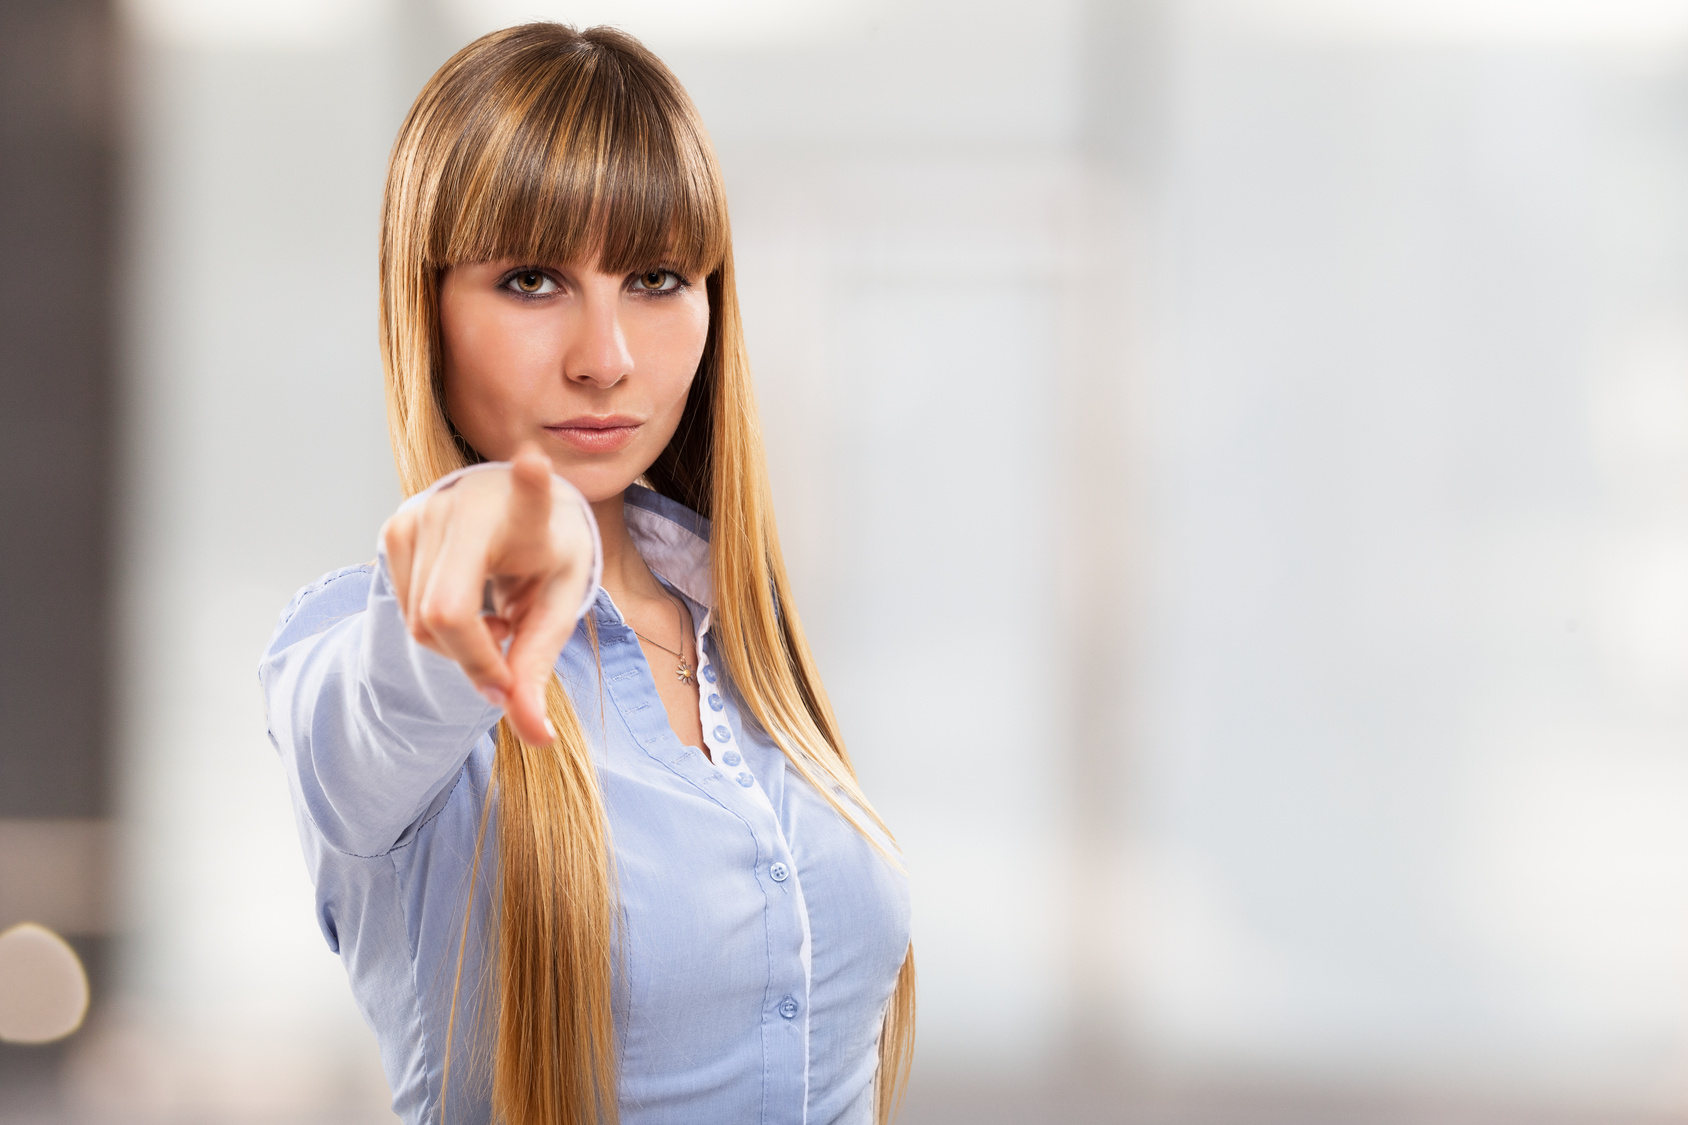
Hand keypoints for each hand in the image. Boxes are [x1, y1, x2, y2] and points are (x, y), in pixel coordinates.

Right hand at [380, 444, 592, 742]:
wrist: (510, 505)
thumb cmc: (544, 553)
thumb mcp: (558, 607)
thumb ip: (540, 667)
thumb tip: (536, 739)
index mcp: (527, 516)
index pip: (530, 502)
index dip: (531, 487)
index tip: (536, 463)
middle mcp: (465, 506)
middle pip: (445, 615)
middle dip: (475, 657)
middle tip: (508, 656)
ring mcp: (420, 513)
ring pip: (420, 622)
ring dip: (459, 644)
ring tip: (494, 615)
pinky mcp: (393, 528)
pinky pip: (406, 611)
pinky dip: (437, 628)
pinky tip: (464, 599)